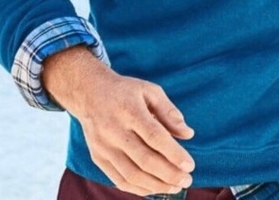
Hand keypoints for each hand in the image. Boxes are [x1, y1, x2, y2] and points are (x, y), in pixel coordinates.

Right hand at [43, 46, 194, 194]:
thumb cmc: (126, 91)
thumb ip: (169, 112)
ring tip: (175, 187)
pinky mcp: (97, 157)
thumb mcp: (150, 91)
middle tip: (187, 180)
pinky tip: (155, 188)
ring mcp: (104, 146)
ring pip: (132, 174)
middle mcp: (115, 130)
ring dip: (156, 185)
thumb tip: (188, 134)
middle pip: (144, 159)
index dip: (173, 153)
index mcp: (130, 110)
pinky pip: (119, 179)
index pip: (155, 136)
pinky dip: (138, 188)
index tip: (190, 165)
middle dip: (169, 174)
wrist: (89, 93)